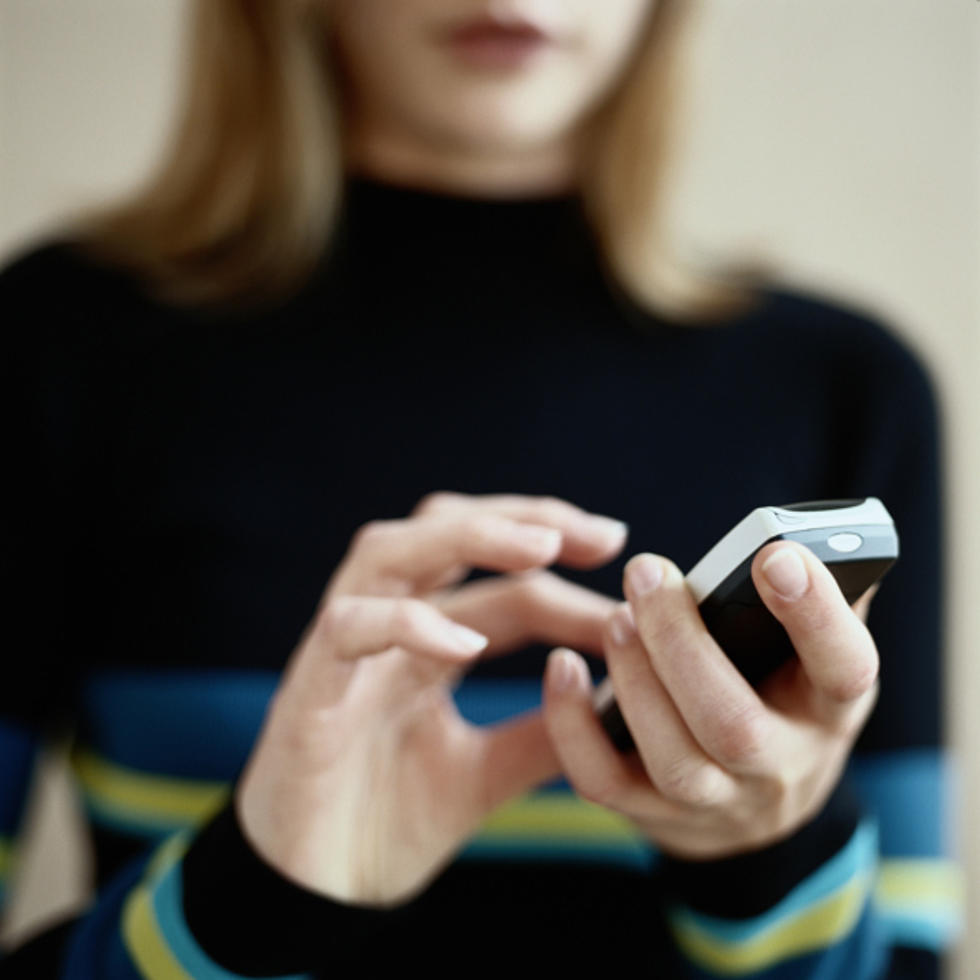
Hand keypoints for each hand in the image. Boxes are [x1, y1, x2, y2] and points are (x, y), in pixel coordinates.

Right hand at [236, 492, 626, 903]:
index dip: (569, 579)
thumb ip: (543, 736)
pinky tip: (462, 645)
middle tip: (604, 537)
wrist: (312, 900)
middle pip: (444, 531)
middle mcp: (386, 630)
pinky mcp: (307, 691)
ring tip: (540, 548)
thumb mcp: (486, 775)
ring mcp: (343, 652)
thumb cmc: (387, 823)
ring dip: (467, 538)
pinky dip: (404, 622)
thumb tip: (622, 704)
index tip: (632, 575)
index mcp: (428, 645)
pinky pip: (347, 628)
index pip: (505, 586)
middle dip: (523, 520)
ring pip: (389, 551)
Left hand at [542, 541, 878, 859]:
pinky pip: (605, 783)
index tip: (775, 555)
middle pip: (734, 725)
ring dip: (636, 683)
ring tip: (616, 619)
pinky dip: (575, 727)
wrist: (758, 810)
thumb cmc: (781, 698)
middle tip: (646, 573)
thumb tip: (813, 534)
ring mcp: (719, 803)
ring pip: (675, 761)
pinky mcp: (655, 817)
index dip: (815, 615)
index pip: (844, 669)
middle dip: (682, 645)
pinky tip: (563, 668)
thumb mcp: (814, 658)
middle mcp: (782, 766)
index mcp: (829, 710)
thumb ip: (819, 599)